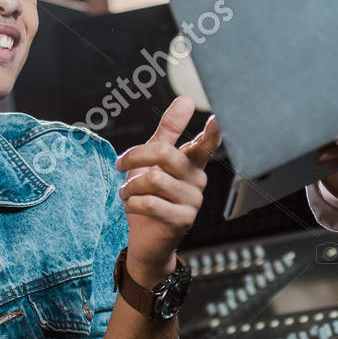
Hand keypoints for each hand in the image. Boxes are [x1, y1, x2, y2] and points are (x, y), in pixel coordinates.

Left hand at [114, 97, 221, 281]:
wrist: (145, 239)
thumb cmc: (149, 195)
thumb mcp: (152, 160)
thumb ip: (168, 131)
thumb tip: (186, 99)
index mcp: (191, 161)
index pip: (207, 142)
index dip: (212, 131)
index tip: (217, 117)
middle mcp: (197, 179)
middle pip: (164, 154)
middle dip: (135, 156)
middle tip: (120, 164)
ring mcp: (192, 200)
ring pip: (153, 179)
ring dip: (130, 186)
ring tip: (127, 193)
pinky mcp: (182, 220)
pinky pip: (150, 202)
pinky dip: (132, 202)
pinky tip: (131, 206)